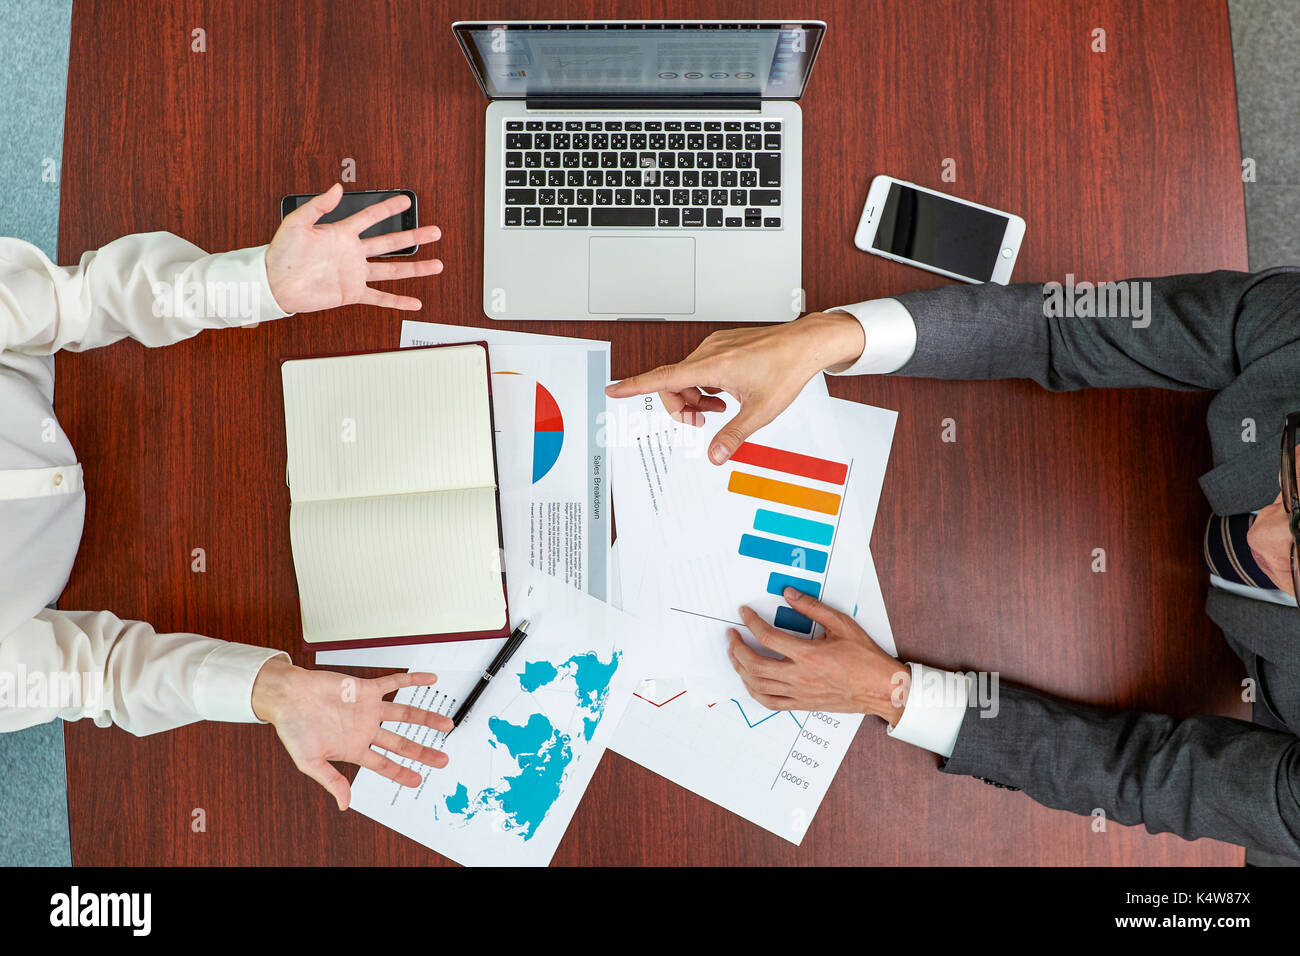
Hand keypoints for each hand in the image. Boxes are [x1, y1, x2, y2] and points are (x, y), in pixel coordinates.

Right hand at [251, 659, 453, 809]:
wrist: (287, 695)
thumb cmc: (293, 728)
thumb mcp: (310, 761)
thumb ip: (331, 781)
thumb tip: (345, 805)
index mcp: (353, 749)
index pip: (384, 764)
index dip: (402, 773)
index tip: (418, 781)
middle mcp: (365, 729)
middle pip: (401, 743)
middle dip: (423, 752)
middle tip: (443, 760)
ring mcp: (368, 709)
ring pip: (404, 715)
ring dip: (426, 719)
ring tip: (447, 725)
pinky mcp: (366, 689)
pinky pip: (394, 683)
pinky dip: (413, 680)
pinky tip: (430, 679)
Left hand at [264, 183, 442, 313]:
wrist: (274, 284)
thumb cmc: (281, 253)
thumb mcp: (296, 223)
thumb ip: (318, 206)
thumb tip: (336, 188)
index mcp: (341, 234)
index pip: (371, 218)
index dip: (389, 209)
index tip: (406, 201)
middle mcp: (352, 253)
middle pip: (391, 243)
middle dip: (413, 237)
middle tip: (433, 232)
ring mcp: (354, 273)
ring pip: (392, 270)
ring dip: (415, 268)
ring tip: (436, 264)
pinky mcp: (351, 293)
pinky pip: (379, 297)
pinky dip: (397, 302)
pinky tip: (414, 302)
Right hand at [604, 311, 864, 463]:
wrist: (806, 343)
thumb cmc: (787, 368)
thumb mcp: (761, 411)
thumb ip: (734, 435)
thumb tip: (716, 455)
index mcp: (713, 365)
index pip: (663, 377)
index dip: (634, 386)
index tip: (613, 390)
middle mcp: (709, 352)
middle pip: (672, 381)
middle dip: (679, 406)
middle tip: (699, 423)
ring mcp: (715, 347)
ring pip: (686, 375)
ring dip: (694, 397)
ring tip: (717, 410)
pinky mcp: (723, 346)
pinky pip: (700, 368)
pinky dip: (705, 386)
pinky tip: (724, 395)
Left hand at [727, 588, 908, 722]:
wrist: (880, 688)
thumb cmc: (865, 658)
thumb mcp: (841, 624)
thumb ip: (812, 608)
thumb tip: (790, 594)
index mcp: (809, 655)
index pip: (768, 637)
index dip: (751, 622)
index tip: (745, 613)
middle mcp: (800, 677)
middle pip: (755, 664)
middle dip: (737, 648)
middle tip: (731, 635)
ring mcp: (800, 693)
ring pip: (758, 686)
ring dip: (740, 669)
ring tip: (735, 655)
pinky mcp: (802, 704)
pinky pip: (770, 702)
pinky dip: (754, 692)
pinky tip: (750, 681)